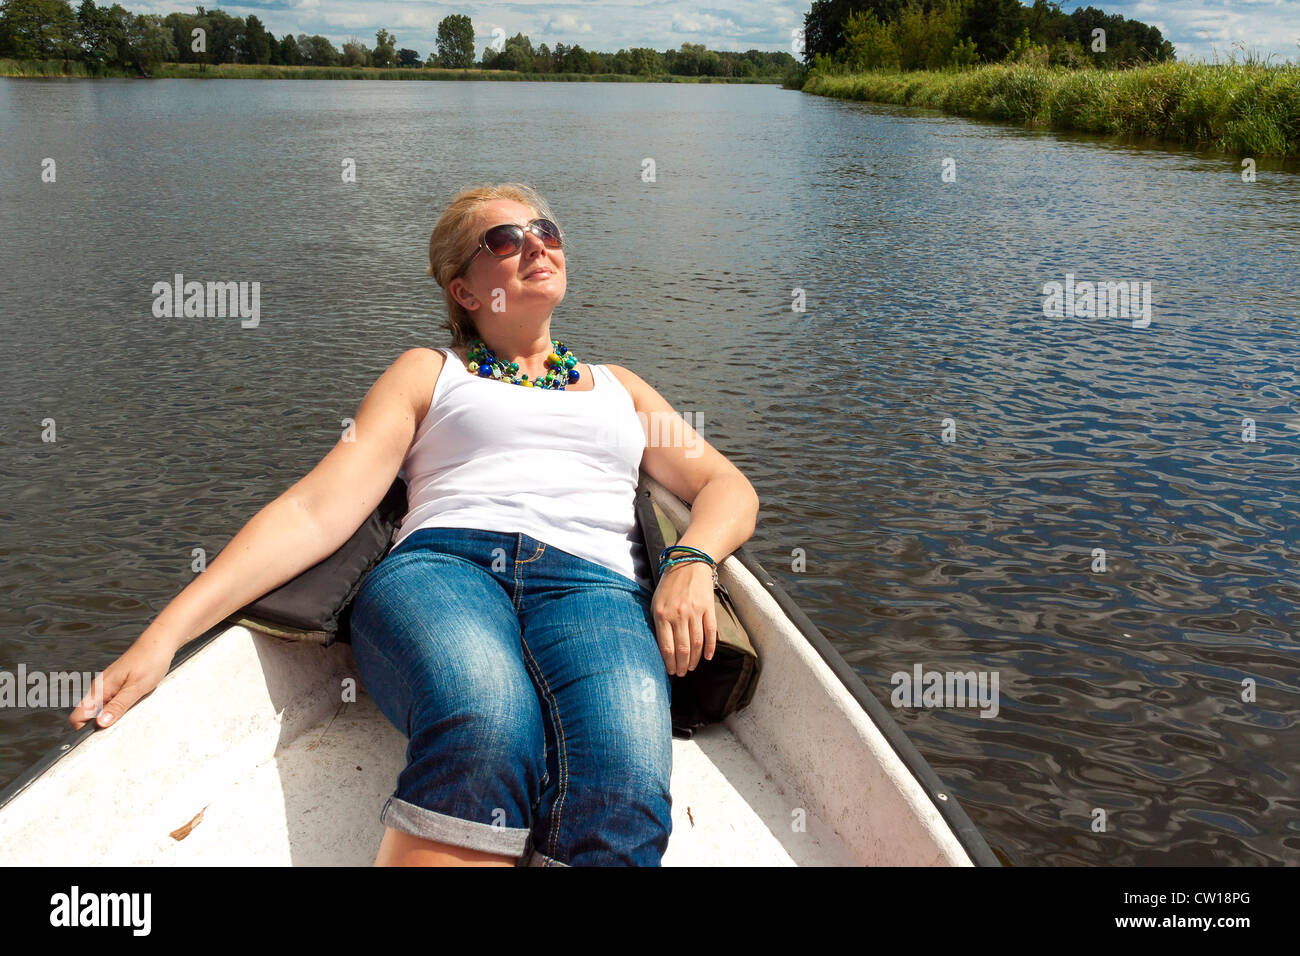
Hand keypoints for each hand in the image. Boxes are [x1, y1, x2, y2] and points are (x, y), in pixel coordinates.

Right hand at [67, 638, 174, 730]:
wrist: (160, 642)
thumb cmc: (150, 661)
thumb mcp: (136, 687)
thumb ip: (118, 706)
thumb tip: (100, 724)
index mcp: (100, 689)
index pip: (77, 716)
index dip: (82, 730)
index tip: (96, 740)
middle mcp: (100, 688)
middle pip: (88, 716)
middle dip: (99, 727)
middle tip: (117, 732)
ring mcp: (109, 686)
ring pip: (102, 710)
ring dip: (111, 718)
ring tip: (128, 719)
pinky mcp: (119, 685)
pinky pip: (113, 703)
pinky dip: (120, 709)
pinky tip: (133, 708)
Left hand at [651, 560, 717, 677]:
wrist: (689, 563)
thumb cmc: (669, 585)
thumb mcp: (656, 602)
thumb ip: (657, 622)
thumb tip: (660, 647)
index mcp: (662, 615)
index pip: (666, 647)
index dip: (669, 663)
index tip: (670, 672)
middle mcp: (678, 615)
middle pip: (682, 648)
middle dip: (682, 665)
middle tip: (682, 674)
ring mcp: (695, 612)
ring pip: (697, 643)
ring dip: (695, 659)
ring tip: (692, 668)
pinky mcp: (708, 608)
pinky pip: (710, 632)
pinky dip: (710, 647)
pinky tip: (708, 657)